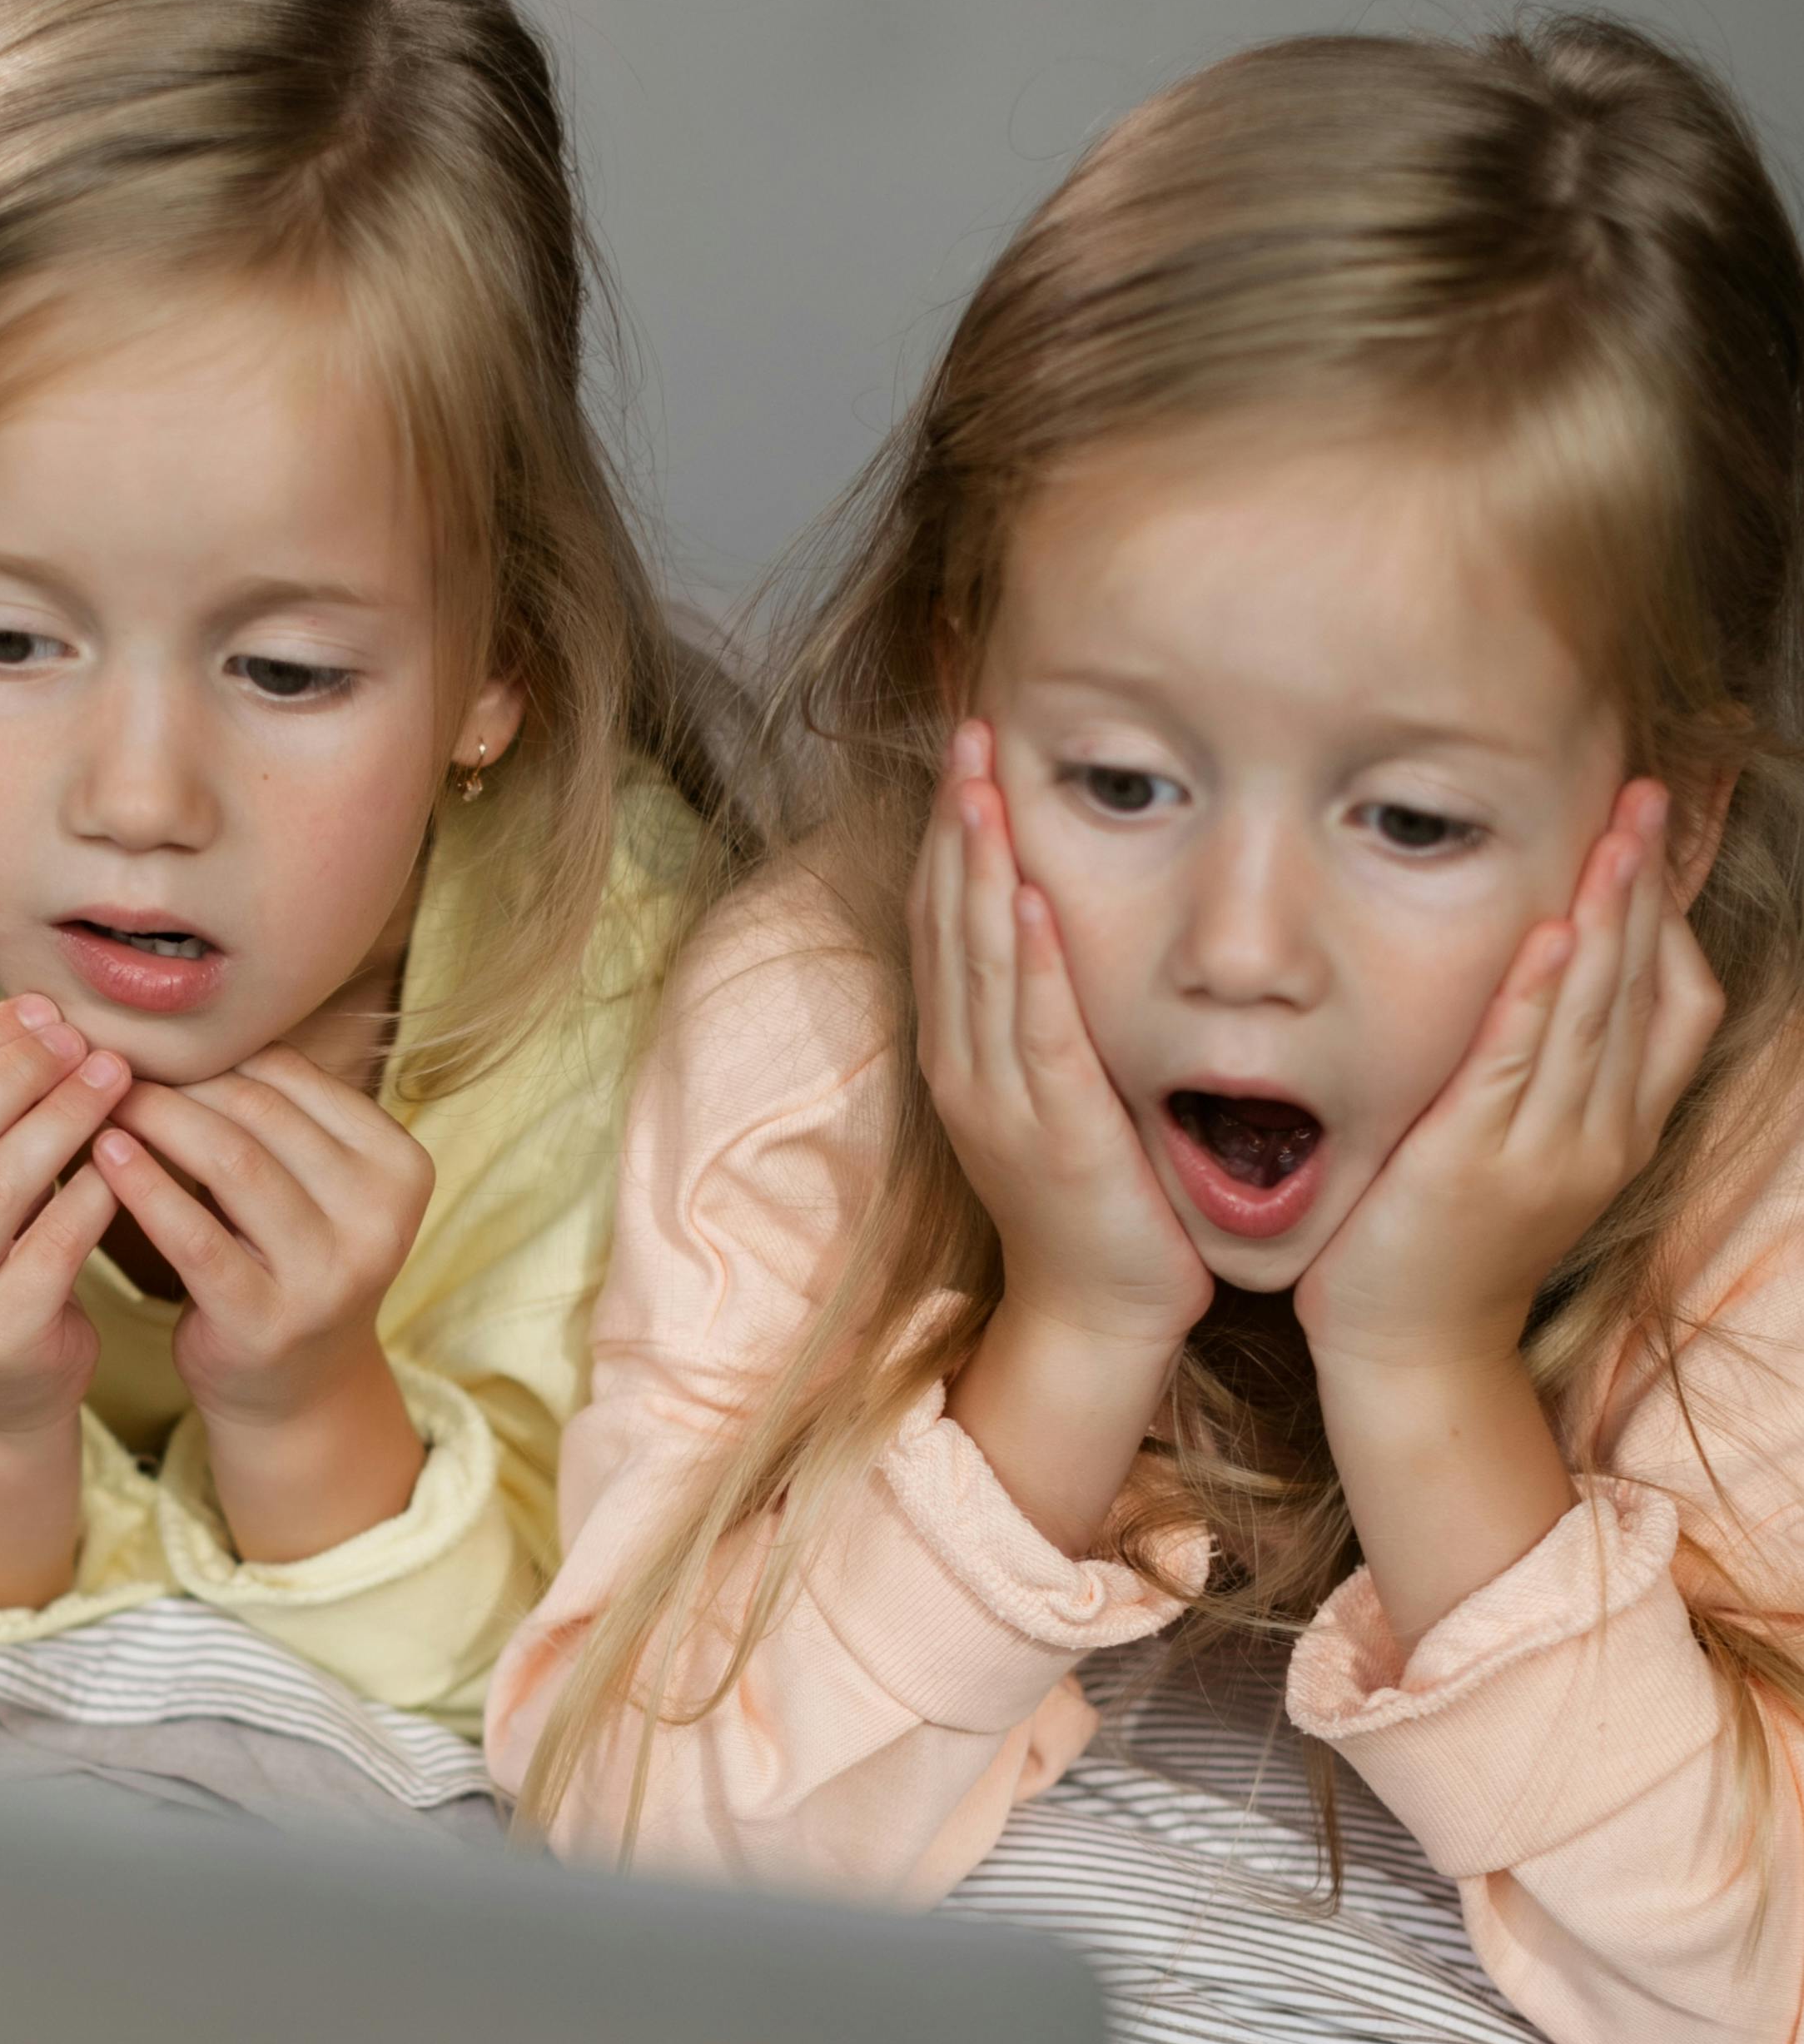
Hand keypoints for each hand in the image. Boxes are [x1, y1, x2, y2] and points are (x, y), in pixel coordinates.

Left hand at [97, 1050, 435, 1557]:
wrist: (293, 1387)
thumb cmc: (286, 1259)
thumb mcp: (308, 1183)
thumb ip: (271, 1114)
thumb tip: (175, 1024)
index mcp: (400, 1166)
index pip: (293, 1077)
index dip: (212, 1052)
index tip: (149, 1040)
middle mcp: (380, 1217)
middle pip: (260, 1114)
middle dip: (176, 1081)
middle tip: (104, 1059)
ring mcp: (331, 1273)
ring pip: (230, 1162)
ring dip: (155, 1120)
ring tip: (97, 1098)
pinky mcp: (269, 1319)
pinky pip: (195, 1237)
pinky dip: (144, 1187)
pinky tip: (102, 1156)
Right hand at [911, 723, 1215, 1353]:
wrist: (1098, 1312)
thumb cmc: (1097, 1199)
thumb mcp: (1058, 1089)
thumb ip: (1052, 1014)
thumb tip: (1068, 923)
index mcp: (964, 1053)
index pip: (945, 922)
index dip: (952, 833)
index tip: (968, 752)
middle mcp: (965, 1067)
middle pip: (949, 923)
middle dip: (959, 823)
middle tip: (970, 731)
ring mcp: (999, 1100)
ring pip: (980, 964)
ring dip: (982, 870)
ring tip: (985, 785)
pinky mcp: (1053, 1131)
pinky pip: (1036, 1032)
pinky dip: (1033, 965)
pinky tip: (1036, 902)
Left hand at [1295, 783, 1722, 1377]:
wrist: (1414, 1355)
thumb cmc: (1451, 1248)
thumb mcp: (1528, 1156)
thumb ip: (1549, 1080)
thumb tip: (1550, 986)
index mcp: (1621, 1133)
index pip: (1681, 1006)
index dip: (1670, 921)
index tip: (1650, 843)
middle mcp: (1601, 1139)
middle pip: (1644, 991)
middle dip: (1644, 888)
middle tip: (1642, 796)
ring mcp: (1546, 1154)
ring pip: (1595, 1014)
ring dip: (1606, 916)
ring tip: (1613, 833)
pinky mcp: (1475, 1163)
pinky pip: (1517, 1062)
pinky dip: (1537, 994)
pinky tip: (1551, 931)